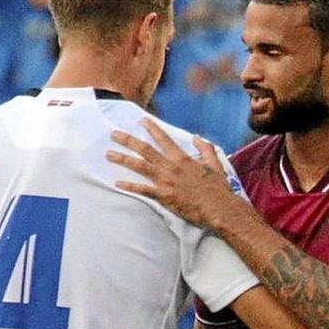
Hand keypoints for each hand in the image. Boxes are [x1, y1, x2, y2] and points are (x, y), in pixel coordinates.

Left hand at [108, 118, 238, 227]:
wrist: (218, 208)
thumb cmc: (218, 188)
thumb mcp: (215, 164)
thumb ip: (205, 148)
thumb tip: (196, 137)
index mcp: (182, 158)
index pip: (164, 139)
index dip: (151, 128)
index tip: (141, 120)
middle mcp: (171, 166)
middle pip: (145, 149)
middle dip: (128, 140)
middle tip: (114, 134)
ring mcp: (166, 181)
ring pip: (140, 166)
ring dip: (123, 159)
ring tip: (109, 154)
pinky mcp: (163, 196)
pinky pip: (143, 189)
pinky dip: (130, 185)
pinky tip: (118, 182)